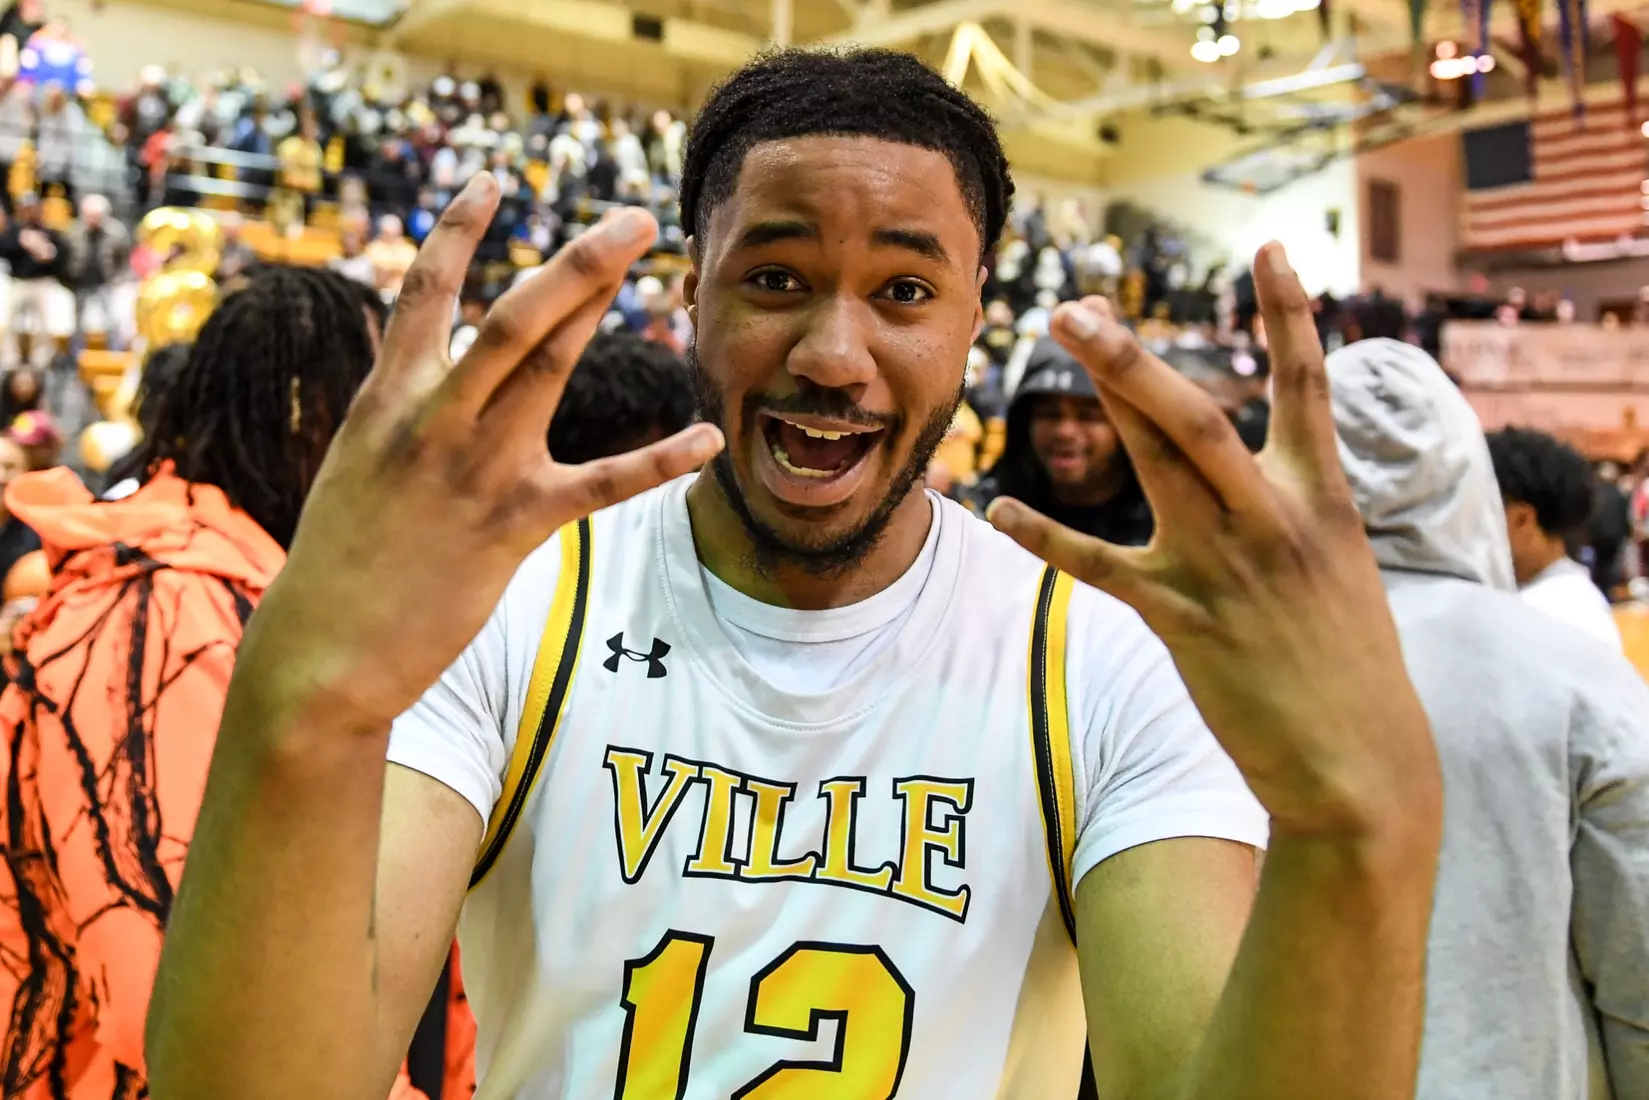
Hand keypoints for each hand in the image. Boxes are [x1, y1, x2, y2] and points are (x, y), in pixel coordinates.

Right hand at [235, 174, 722, 727]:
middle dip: (572, 261)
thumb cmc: (341, 561)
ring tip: (646, 259)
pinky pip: (600, 485)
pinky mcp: (512, 525)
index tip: (489, 181)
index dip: (456, 231)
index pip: (421, 292)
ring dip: (599, 306)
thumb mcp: (355, 464)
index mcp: (386, 399)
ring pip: (546, 366)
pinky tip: (707, 439)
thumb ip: (398, 412)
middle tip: (629, 219)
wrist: (321, 650)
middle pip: (511, 317)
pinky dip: (658, 461)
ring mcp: (474, 469)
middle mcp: (430, 419)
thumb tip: (426, 372)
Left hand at [987, 244, 1436, 837]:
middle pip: (1198, 414)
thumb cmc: (1348, 664)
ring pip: (1157, 459)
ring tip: (1059, 338)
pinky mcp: (1185, 619)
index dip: (1289, 317)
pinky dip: (1048, 538)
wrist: (1361, 762)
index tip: (1269, 250)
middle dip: (1136, 356)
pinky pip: (1102, 567)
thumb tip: (1257, 468)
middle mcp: (1276, 519)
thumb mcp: (1340, 567)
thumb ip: (1297, 507)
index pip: (1308, 388)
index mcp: (1324, 500)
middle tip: (1081, 306)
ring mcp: (1228, 566)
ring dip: (1107, 392)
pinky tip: (1000, 511)